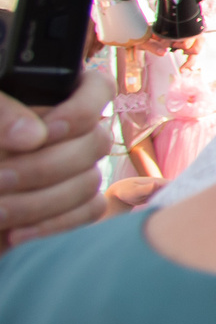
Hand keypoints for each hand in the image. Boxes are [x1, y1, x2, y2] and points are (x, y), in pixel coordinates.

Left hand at [0, 63, 112, 247]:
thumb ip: (2, 112)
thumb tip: (33, 135)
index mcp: (56, 94)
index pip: (98, 89)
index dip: (82, 110)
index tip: (47, 129)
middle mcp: (75, 130)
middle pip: (94, 142)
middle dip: (45, 166)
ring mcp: (80, 167)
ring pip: (88, 183)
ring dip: (40, 203)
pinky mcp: (77, 203)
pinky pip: (87, 213)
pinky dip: (53, 225)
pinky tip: (16, 234)